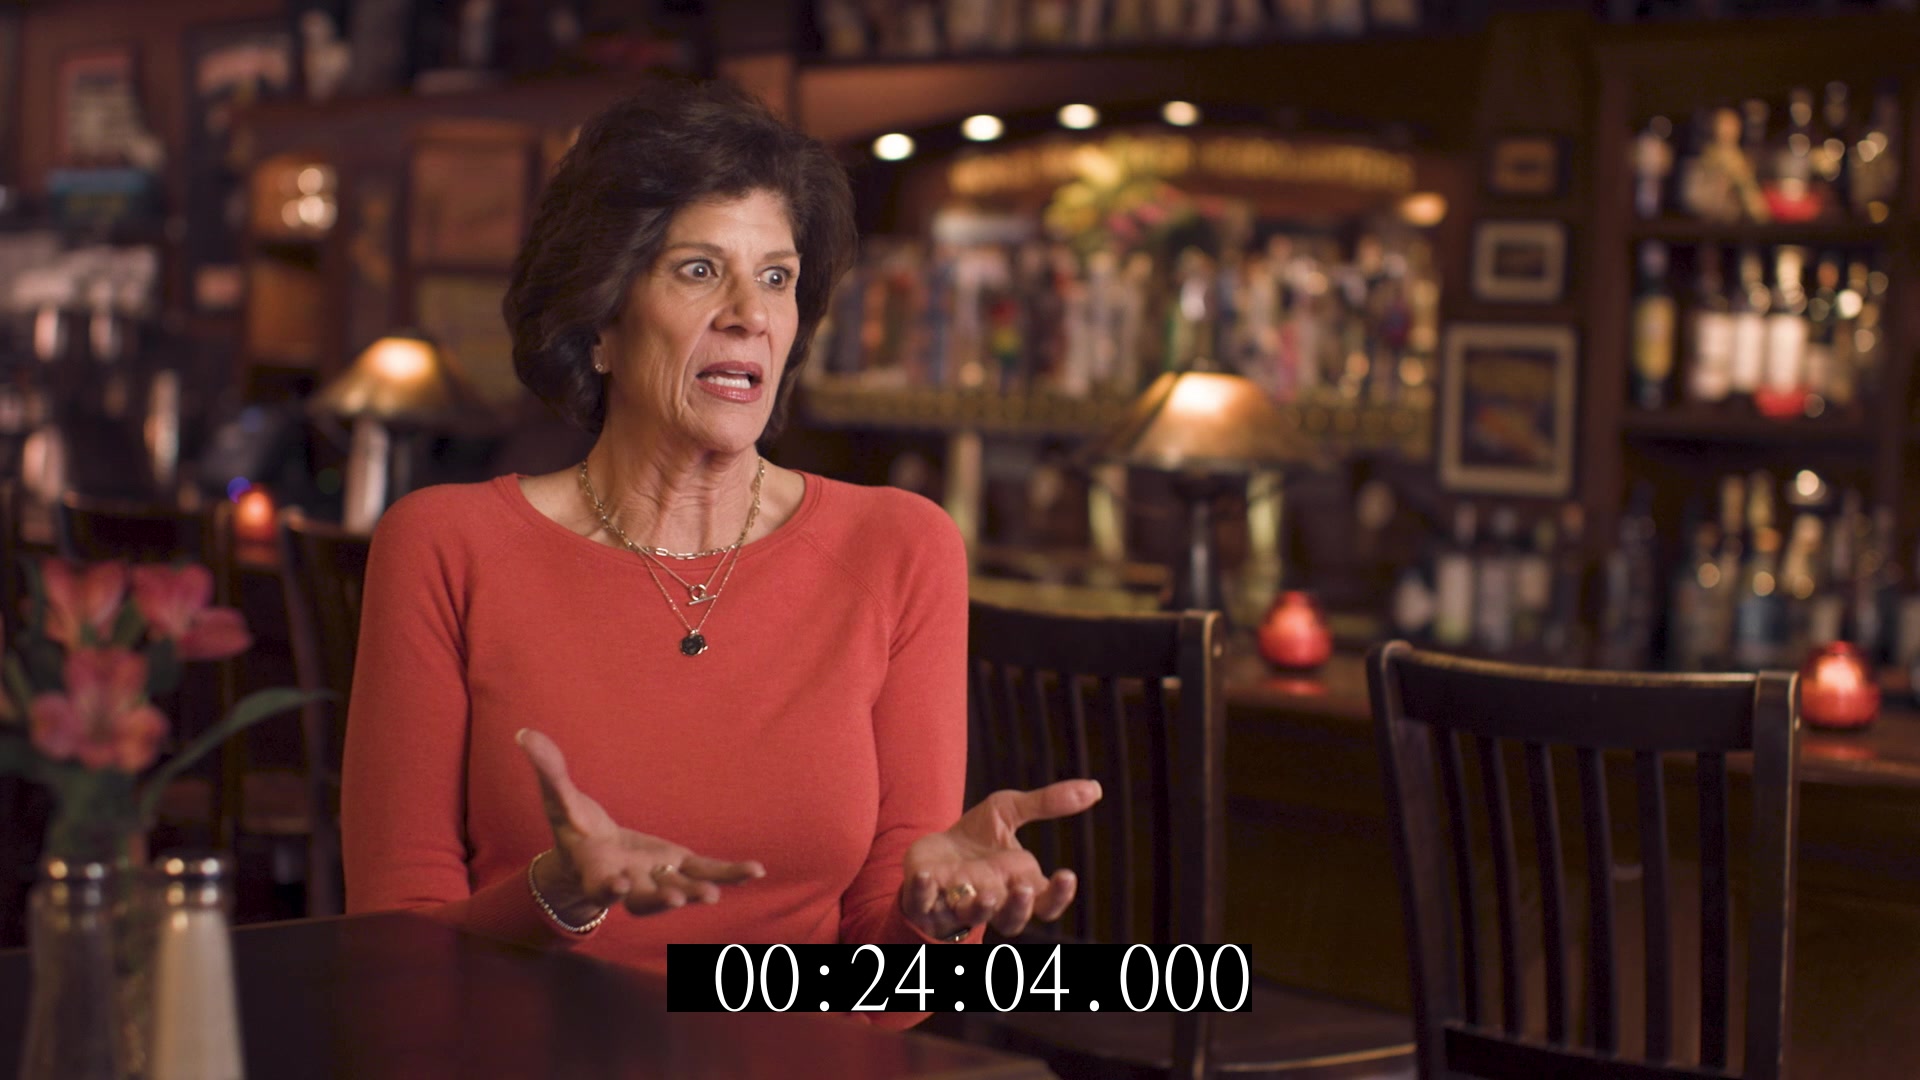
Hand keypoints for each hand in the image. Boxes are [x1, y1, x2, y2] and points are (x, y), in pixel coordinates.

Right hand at [517, 728, 763, 922]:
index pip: (599, 883)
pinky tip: (756, 870)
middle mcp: (629, 884)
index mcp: (596, 871)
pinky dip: (730, 873)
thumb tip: (523, 734)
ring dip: (696, 891)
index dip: (607, 888)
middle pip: (643, 898)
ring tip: (714, 895)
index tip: (618, 887)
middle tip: (678, 898)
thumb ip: (548, 770)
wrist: (595, 854)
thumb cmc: (573, 827)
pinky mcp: (679, 867)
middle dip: (660, 898)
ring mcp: (656, 879)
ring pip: (678, 890)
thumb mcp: (558, 798)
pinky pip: (707, 872)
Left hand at [898, 779, 1101, 940]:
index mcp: (1017, 886)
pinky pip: (923, 903)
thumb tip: (1095, 788)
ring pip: (971, 917)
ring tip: (985, 891)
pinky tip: (929, 876)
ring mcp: (956, 904)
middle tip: (1023, 889)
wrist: (933, 847)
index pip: (1045, 903)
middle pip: (1012, 920)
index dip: (1058, 896)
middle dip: (1019, 908)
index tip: (1067, 875)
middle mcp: (991, 901)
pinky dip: (925, 893)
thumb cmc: (976, 836)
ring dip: (980, 907)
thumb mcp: (1008, 811)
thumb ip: (1046, 803)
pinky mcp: (923, 899)